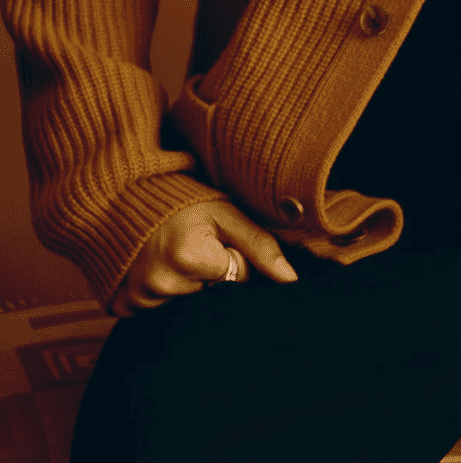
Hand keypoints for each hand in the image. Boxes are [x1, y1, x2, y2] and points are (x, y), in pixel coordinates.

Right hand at [109, 199, 297, 317]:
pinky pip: (161, 311)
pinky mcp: (125, 309)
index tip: (213, 237)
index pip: (238, 274)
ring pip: (190, 302)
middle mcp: (162, 284)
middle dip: (212, 273)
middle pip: (215, 293)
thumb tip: (291, 280)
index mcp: (188, 257)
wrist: (119, 199)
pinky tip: (158, 269)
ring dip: (189, 283)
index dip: (231, 254)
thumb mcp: (223, 213)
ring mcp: (140, 300)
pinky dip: (165, 293)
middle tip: (193, 244)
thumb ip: (260, 245)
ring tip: (173, 253)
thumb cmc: (178, 202)